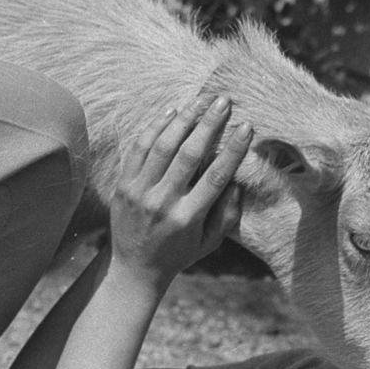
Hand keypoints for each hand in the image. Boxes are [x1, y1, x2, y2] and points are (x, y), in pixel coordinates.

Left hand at [109, 95, 251, 287]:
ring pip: (163, 145)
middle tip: (224, 100)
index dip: (233, 149)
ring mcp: (140, 191)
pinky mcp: (123, 184)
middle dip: (209, 123)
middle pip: (189, 154)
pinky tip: (172, 112)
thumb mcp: (209, 243)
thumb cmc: (179, 254)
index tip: (246, 126)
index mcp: (188, 218)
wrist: (134, 268)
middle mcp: (163, 202)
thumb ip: (227, 215)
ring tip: (201, 100)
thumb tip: (238, 182)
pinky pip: (140, 147)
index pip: (215, 176)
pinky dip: (156, 126)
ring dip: (184, 118)